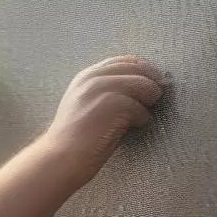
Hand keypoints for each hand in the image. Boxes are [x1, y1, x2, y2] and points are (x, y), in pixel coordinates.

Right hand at [42, 56, 164, 184]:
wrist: (62, 156)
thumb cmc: (75, 138)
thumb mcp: (85, 104)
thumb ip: (104, 90)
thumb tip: (138, 88)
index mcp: (86, 76)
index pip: (123, 60)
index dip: (143, 69)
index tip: (153, 81)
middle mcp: (93, 77)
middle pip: (137, 68)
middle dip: (151, 82)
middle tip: (154, 99)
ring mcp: (101, 88)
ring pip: (143, 84)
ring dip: (147, 101)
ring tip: (138, 116)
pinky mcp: (111, 103)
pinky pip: (140, 106)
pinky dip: (141, 118)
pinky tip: (131, 127)